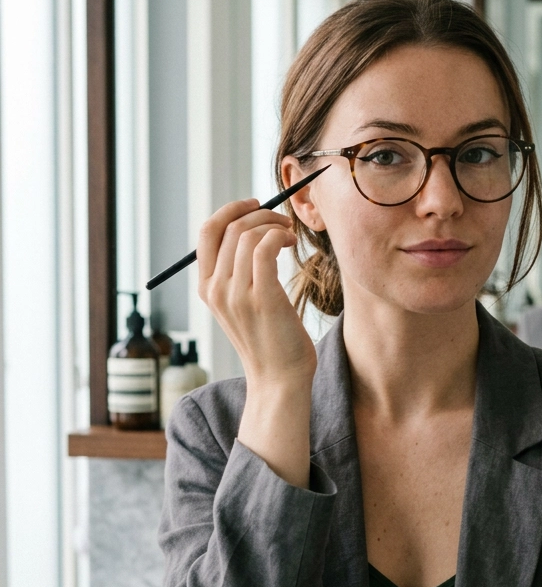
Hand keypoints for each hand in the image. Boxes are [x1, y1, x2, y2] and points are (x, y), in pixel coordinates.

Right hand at [198, 199, 315, 486]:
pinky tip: (290, 244)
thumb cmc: (270, 342)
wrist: (279, 381)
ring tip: (290, 236)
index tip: (255, 206)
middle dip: (259, 214)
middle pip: (229, 228)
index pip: (207, 233)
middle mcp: (216, 289)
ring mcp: (236, 294)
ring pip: (248, 235)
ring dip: (274, 225)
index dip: (231, 211)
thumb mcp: (243, 306)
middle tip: (282, 221)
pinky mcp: (261, 297)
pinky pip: (264, 247)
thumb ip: (240, 274)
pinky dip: (279, 236)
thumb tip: (254, 230)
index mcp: (206, 288)